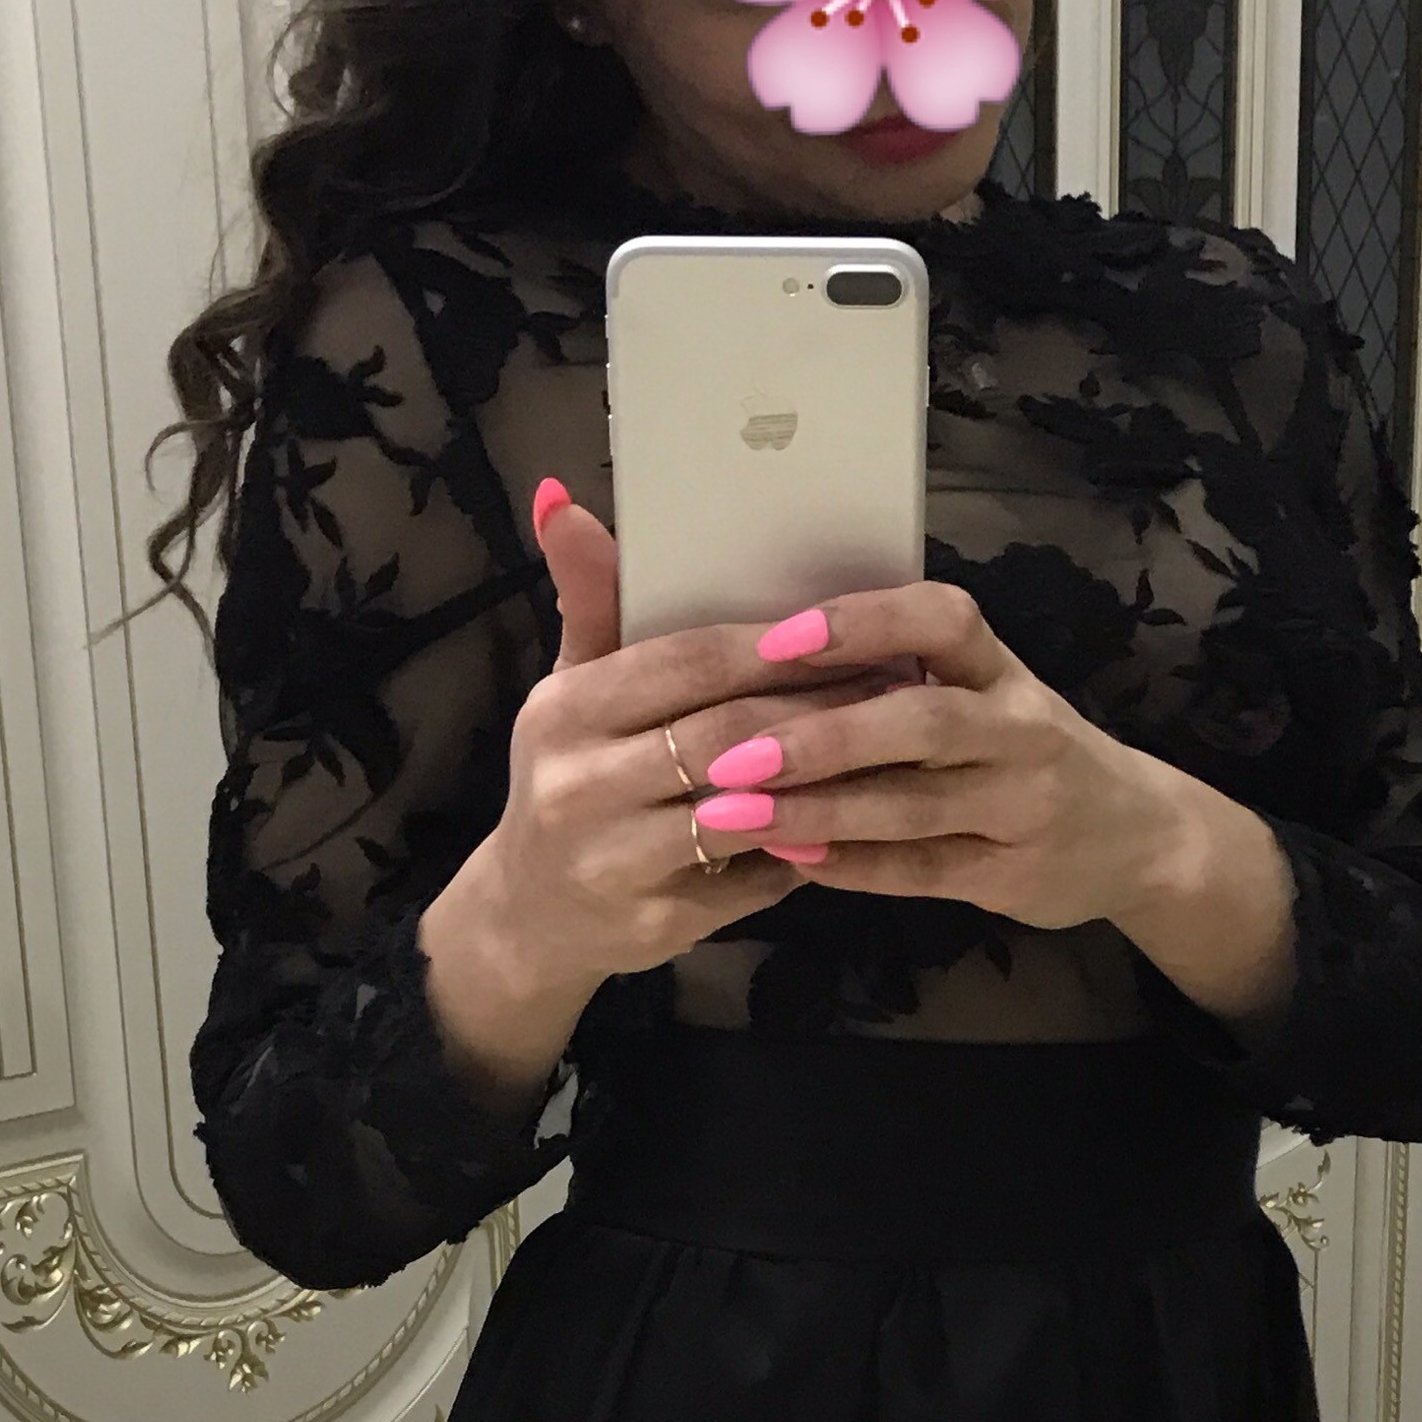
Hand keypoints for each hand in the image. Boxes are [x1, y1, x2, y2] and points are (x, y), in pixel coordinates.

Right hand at [467, 480, 922, 998]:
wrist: (528, 916)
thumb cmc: (573, 775)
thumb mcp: (571, 686)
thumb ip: (591, 597)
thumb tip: (562, 496)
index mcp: (566, 711)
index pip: (688, 663)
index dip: (772, 648)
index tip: (843, 631)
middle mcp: (579, 786)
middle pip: (728, 734)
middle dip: (818, 708)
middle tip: (894, 684)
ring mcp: (615, 862)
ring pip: (750, 808)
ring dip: (827, 778)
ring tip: (890, 746)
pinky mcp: (656, 925)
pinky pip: (755, 875)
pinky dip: (808, 843)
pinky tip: (857, 817)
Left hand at [677, 578, 1191, 932]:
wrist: (1137, 835)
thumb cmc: (1023, 749)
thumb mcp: (987, 693)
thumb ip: (903, 675)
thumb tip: (766, 660)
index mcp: (1002, 667)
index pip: (942, 620)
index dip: (863, 622)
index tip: (779, 637)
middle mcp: (1022, 728)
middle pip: (924, 720)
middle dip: (825, 736)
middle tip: (736, 751)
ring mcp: (1024, 805)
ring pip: (915, 805)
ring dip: (820, 808)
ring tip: (738, 813)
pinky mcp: (1016, 876)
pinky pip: (924, 871)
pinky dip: (855, 866)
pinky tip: (794, 858)